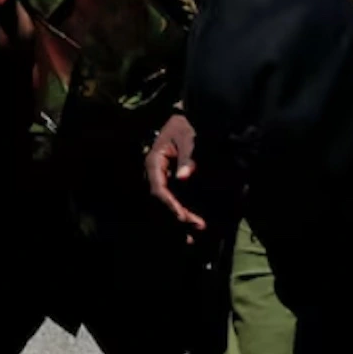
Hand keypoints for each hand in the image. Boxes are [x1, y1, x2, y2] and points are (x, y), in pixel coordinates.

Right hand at [145, 113, 204, 234]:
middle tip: (199, 226)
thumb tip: (183, 177)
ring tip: (198, 232)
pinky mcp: (172, 185)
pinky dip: (185, 214)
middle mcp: (155, 175)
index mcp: (154, 162)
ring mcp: (163, 181)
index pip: (158, 189)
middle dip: (179, 216)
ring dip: (182, 221)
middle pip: (162, 203)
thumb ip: (187, 156)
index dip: (170, 205)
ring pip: (168, 206)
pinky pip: (176, 203)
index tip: (183, 217)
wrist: (188, 120)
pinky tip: (196, 225)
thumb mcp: (187, 137)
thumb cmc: (186, 126)